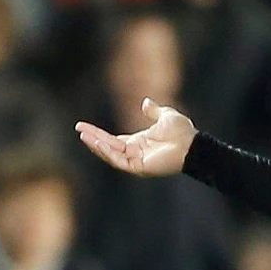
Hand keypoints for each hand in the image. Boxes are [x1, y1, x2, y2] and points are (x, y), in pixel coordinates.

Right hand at [75, 99, 196, 177]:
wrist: (192, 144)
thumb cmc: (182, 132)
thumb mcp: (165, 115)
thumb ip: (154, 110)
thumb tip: (145, 101)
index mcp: (138, 142)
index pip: (112, 139)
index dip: (97, 133)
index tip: (83, 127)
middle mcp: (134, 152)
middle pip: (108, 146)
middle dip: (92, 138)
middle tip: (78, 130)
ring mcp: (136, 161)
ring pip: (111, 154)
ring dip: (97, 146)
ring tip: (84, 136)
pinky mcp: (139, 167)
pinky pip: (119, 160)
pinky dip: (108, 152)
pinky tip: (99, 143)